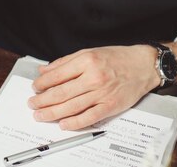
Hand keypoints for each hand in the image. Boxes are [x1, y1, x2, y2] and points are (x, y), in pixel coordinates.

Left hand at [28, 45, 160, 129]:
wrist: (144, 65)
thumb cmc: (116, 58)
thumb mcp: (89, 52)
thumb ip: (65, 62)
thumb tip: (44, 71)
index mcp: (86, 61)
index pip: (57, 75)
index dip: (42, 83)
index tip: (35, 87)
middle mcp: (93, 77)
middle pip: (61, 93)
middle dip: (42, 100)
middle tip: (32, 104)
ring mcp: (102, 93)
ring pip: (71, 106)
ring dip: (52, 113)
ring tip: (40, 115)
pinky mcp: (110, 106)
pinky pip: (89, 117)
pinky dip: (74, 123)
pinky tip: (63, 124)